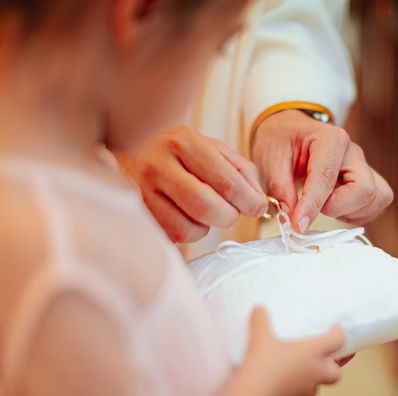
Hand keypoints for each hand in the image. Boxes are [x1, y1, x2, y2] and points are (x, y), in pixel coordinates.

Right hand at [115, 126, 267, 242]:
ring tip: (201, 211)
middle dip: (229, 216)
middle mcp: (159, 163)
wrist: (121, 148)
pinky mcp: (135, 213)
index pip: (227, 181)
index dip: (249, 201)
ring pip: (189, 228)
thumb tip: (261, 200)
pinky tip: (182, 215)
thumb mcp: (207, 147)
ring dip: (206, 227)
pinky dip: (186, 232)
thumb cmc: (174, 152)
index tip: (258, 208)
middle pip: (208, 207)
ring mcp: (141, 190)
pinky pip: (172, 236)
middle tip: (231, 212)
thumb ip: (239, 169)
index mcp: (183, 142)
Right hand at [242, 307, 343, 395]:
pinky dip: (295, 391)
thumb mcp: (259, 337)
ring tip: (299, 371)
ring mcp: (305, 390)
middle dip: (334, 366)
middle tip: (323, 358)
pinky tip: (281, 384)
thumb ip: (260, 321)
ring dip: (313, 380)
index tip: (335, 328)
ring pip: (317, 387)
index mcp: (314, 352)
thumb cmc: (262, 362)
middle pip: (336, 373)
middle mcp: (315, 372)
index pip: (337, 340)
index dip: (339, 333)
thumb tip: (258, 309)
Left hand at [252, 110, 392, 232]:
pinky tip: (334, 206)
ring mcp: (365, 167)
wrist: (291, 132)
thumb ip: (280, 188)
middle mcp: (354, 152)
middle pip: (365, 190)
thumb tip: (290, 217)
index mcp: (330, 139)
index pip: (327, 178)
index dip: (313, 205)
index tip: (298, 225)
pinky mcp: (369, 182)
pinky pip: (374, 206)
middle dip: (337, 207)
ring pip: (376, 199)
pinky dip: (354, 214)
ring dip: (348, 211)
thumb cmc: (282, 141)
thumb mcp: (270, 159)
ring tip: (323, 204)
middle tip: (312, 205)